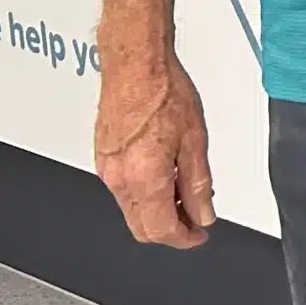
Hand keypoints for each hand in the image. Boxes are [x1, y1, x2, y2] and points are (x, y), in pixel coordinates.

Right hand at [95, 52, 215, 248]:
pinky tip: (164, 175)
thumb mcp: (195, 141)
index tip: (199, 235)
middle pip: (142, 227)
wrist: (135, 65)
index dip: (184, 239)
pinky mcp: (102, 157)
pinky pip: (122, 190)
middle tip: (195, 217)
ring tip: (184, 191)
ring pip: (131, 210)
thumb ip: (198, 183)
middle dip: (170, 230)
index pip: (161, 230)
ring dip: (157, 210)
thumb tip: (203, 213)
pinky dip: (144, 193)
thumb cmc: (164, 92)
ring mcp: (106, 169)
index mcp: (144, 179)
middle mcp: (119, 179)